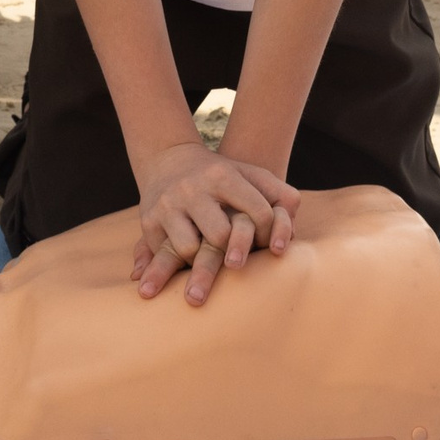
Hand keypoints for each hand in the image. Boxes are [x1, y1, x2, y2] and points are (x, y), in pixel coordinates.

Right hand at [130, 141, 297, 305]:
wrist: (169, 159)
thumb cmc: (221, 176)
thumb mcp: (250, 174)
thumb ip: (280, 194)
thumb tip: (292, 225)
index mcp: (223, 176)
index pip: (256, 212)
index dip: (267, 234)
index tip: (270, 247)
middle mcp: (193, 189)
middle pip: (219, 236)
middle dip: (232, 254)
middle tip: (237, 267)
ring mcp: (168, 205)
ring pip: (188, 249)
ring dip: (200, 265)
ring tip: (204, 277)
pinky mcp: (148, 221)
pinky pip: (159, 253)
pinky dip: (166, 268)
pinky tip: (163, 280)